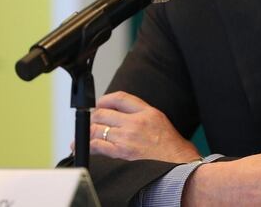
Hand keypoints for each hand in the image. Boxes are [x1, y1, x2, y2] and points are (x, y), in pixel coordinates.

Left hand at [86, 90, 200, 162]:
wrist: (176, 161)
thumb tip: (117, 109)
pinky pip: (97, 146)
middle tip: (93, 121)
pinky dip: (88, 145)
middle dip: (94, 116)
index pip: (120, 98)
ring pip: (97, 128)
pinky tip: (85, 146)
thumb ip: (138, 111)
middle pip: (103, 113)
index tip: (100, 103)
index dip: (105, 99)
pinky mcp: (121, 153)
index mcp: (146, 112)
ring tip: (87, 133)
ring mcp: (127, 138)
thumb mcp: (157, 117)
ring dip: (89, 131)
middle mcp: (135, 123)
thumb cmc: (169, 143)